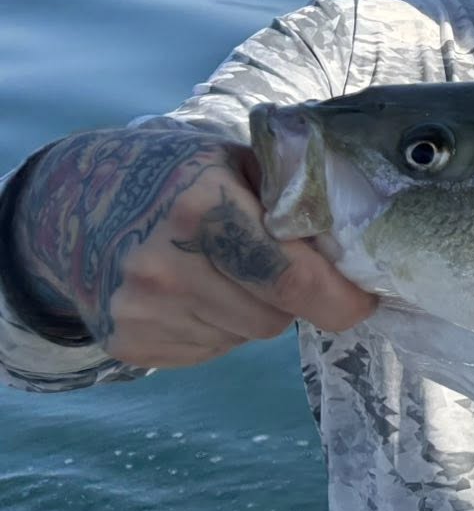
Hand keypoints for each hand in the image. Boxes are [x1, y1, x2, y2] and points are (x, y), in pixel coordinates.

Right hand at [10, 127, 376, 366]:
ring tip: (222, 269)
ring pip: (246, 336)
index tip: (364, 298)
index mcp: (201, 211)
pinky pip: (210, 350)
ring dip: (253, 311)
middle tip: (278, 265)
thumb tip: (362, 238)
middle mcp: (165, 267)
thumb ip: (295, 194)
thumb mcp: (234, 161)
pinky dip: (217, 327)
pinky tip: (191, 290)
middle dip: (293, 298)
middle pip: (275, 316)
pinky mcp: (127, 343)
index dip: (342, 298)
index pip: (294, 281)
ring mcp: (141, 310)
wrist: (72, 204)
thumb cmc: (175, 175)